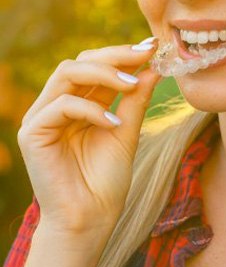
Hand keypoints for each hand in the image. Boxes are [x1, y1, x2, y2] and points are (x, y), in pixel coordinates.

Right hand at [17, 38, 161, 236]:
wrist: (90, 220)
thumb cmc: (107, 180)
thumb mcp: (127, 133)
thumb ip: (136, 101)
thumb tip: (152, 68)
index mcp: (82, 104)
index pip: (98, 66)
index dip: (123, 54)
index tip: (152, 46)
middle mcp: (59, 105)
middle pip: (81, 62)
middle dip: (115, 55)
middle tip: (145, 53)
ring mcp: (43, 117)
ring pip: (67, 73)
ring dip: (104, 74)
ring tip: (132, 84)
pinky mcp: (32, 133)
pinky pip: (60, 106)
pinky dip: (91, 109)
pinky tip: (114, 122)